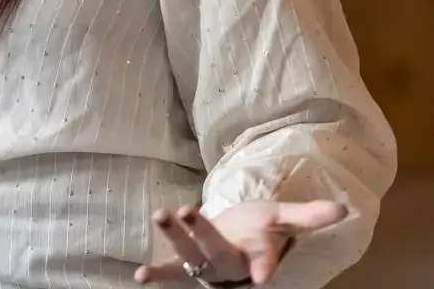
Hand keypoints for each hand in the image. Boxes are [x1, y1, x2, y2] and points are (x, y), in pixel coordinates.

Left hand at [134, 199, 347, 284]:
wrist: (239, 244)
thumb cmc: (260, 230)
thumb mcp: (283, 218)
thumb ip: (310, 216)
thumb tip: (345, 208)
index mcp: (257, 251)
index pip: (263, 258)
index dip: (263, 266)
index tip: (263, 277)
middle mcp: (231, 261)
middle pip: (216, 250)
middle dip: (201, 232)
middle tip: (186, 210)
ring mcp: (208, 263)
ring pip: (191, 253)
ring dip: (175, 235)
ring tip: (161, 213)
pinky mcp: (190, 261)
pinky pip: (173, 270)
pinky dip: (158, 272)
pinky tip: (139, 276)